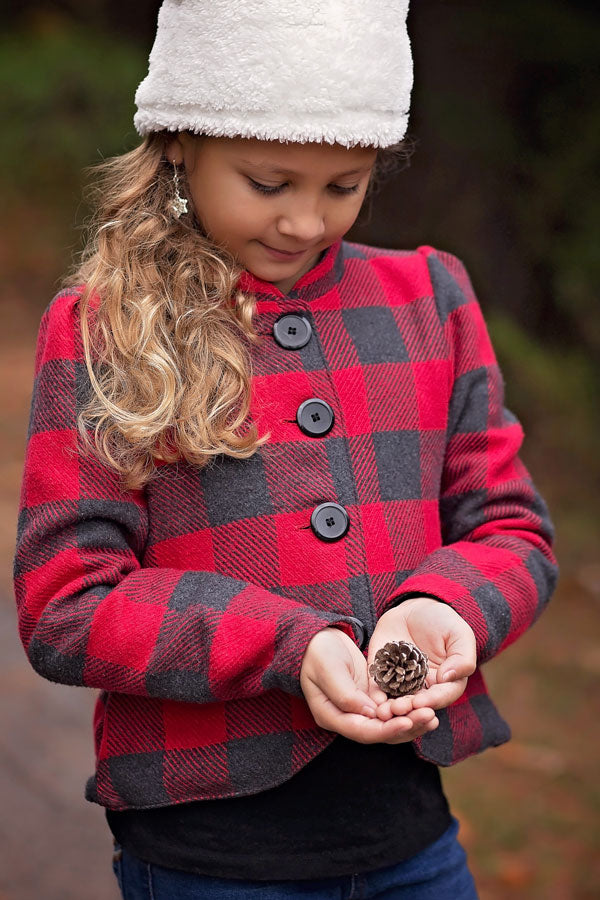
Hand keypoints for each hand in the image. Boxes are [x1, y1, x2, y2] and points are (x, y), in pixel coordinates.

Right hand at [300, 627, 437, 743]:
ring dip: (412, 723)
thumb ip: (345, 692)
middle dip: (406, 727)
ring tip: (433, 716)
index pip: (362, 731)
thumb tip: (369, 713)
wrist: (317, 639)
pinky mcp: (370, 699)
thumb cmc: (318, 651)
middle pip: (379, 733)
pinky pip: (391, 711)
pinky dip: (408, 711)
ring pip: (389, 725)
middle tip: (429, 717)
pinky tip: (426, 707)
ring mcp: (359, 710)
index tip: (407, 722)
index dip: (386, 730)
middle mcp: (346, 718)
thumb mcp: (327, 667)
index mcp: (331, 715)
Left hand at [367, 597, 476, 722]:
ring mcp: (402, 682)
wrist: (415, 609)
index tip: (421, 703)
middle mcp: (424, 687)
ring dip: (391, 708)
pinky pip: (379, 687)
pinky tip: (373, 700)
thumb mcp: (459, 635)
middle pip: (417, 705)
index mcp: (446, 682)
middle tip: (399, 709)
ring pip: (397, 701)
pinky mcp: (383, 673)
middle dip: (408, 709)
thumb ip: (462, 658)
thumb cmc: (443, 622)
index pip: (441, 696)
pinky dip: (376, 696)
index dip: (431, 701)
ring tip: (384, 711)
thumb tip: (448, 678)